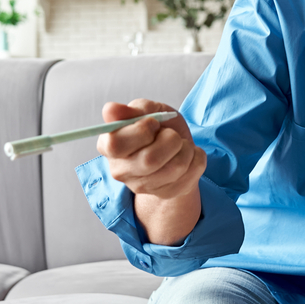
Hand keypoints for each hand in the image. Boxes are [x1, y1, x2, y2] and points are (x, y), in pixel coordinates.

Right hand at [96, 99, 204, 244]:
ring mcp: (142, 187)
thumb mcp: (148, 110)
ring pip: (175, 167)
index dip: (140, 130)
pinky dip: (197, 157)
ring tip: (180, 144)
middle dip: (170, 139)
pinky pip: (192, 173)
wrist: (176, 148)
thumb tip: (110, 110)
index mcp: (107, 146)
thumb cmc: (158, 127)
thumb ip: (133, 110)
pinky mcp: (166, 194)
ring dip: (186, 148)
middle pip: (150, 160)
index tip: (152, 123)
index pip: (116, 144)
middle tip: (170, 134)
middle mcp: (120, 171)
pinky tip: (189, 155)